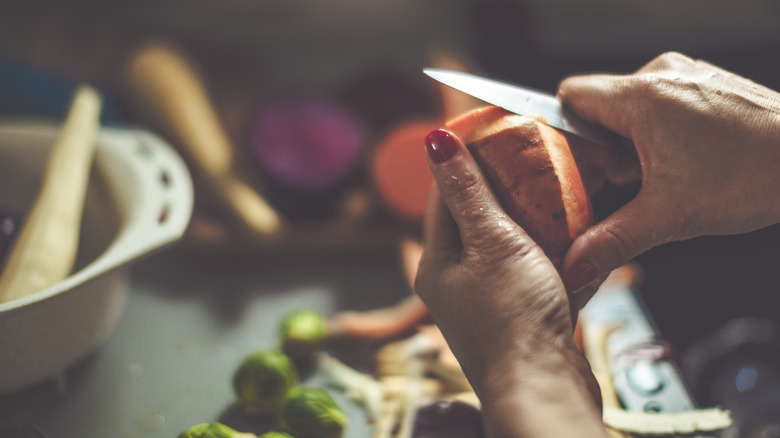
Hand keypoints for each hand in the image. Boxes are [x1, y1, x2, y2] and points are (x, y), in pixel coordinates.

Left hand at [416, 129, 605, 437]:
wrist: (545, 390)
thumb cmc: (514, 319)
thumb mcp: (491, 241)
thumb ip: (467, 191)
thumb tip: (435, 141)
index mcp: (437, 261)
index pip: (444, 194)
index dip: (466, 157)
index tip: (490, 128)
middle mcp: (457, 280)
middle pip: (479, 217)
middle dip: (507, 186)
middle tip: (534, 155)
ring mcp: (490, 299)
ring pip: (511, 243)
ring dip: (535, 218)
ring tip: (562, 189)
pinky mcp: (522, 314)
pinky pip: (535, 271)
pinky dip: (553, 252)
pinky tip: (576, 237)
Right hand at [557, 52, 779, 304]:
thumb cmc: (755, 175)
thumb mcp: (670, 216)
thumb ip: (612, 240)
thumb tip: (575, 265)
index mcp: (642, 97)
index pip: (569, 96)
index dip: (563, 132)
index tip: (576, 166)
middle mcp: (662, 75)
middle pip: (598, 107)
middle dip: (602, 148)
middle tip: (626, 180)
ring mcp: (687, 76)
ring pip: (629, 107)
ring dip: (631, 143)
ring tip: (659, 174)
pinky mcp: (705, 85)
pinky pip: (659, 103)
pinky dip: (657, 133)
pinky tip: (681, 162)